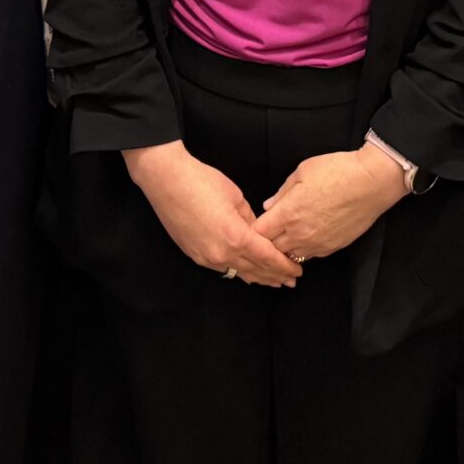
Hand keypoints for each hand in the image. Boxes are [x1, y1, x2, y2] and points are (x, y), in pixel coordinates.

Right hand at [123, 142, 301, 285]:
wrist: (166, 180)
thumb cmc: (201, 181)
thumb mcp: (235, 196)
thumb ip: (250, 219)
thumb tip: (259, 232)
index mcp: (236, 236)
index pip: (268, 258)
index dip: (284, 265)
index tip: (297, 271)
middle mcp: (221, 253)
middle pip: (255, 270)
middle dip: (275, 276)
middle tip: (291, 281)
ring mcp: (206, 257)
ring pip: (239, 273)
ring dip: (258, 278)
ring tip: (274, 283)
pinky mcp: (195, 255)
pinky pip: (223, 268)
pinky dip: (239, 272)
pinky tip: (246, 274)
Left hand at [254, 145, 405, 263]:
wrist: (372, 182)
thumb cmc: (338, 171)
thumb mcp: (302, 171)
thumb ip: (282, 192)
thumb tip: (269, 206)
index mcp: (288, 213)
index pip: (258, 233)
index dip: (251, 230)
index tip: (251, 225)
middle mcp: (300, 233)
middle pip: (272, 249)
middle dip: (266, 242)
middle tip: (265, 233)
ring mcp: (317, 243)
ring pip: (291, 255)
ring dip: (284, 248)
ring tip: (284, 237)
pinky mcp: (333, 248)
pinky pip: (310, 254)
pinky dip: (303, 248)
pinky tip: (305, 236)